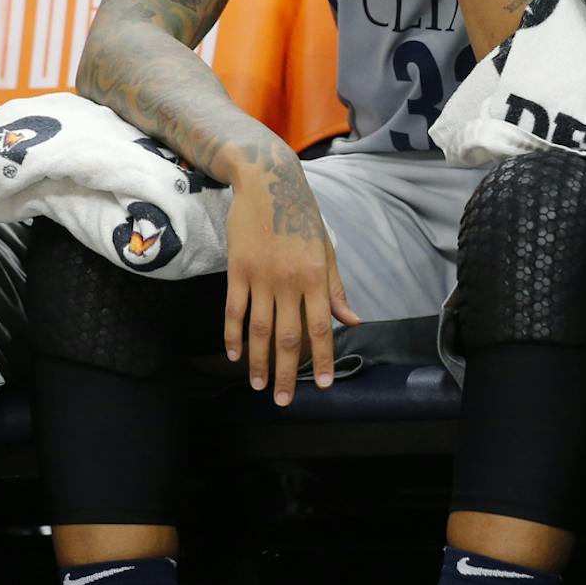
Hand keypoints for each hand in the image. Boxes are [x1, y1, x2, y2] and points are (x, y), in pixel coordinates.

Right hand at [221, 150, 358, 405]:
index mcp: (315, 277)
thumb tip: (352, 321)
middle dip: (287, 372)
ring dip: (259, 361)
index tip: (323, 385)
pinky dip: (234, 335)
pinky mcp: (237, 270)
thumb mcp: (325, 250)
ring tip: (258, 386)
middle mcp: (289, 281)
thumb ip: (335, 288)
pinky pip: (234, 310)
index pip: (322, 327)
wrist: (268, 183)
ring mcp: (261, 277)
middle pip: (288, 336)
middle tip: (283, 400)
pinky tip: (235, 355)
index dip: (322, 358)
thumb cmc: (302, 217)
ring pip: (260, 329)